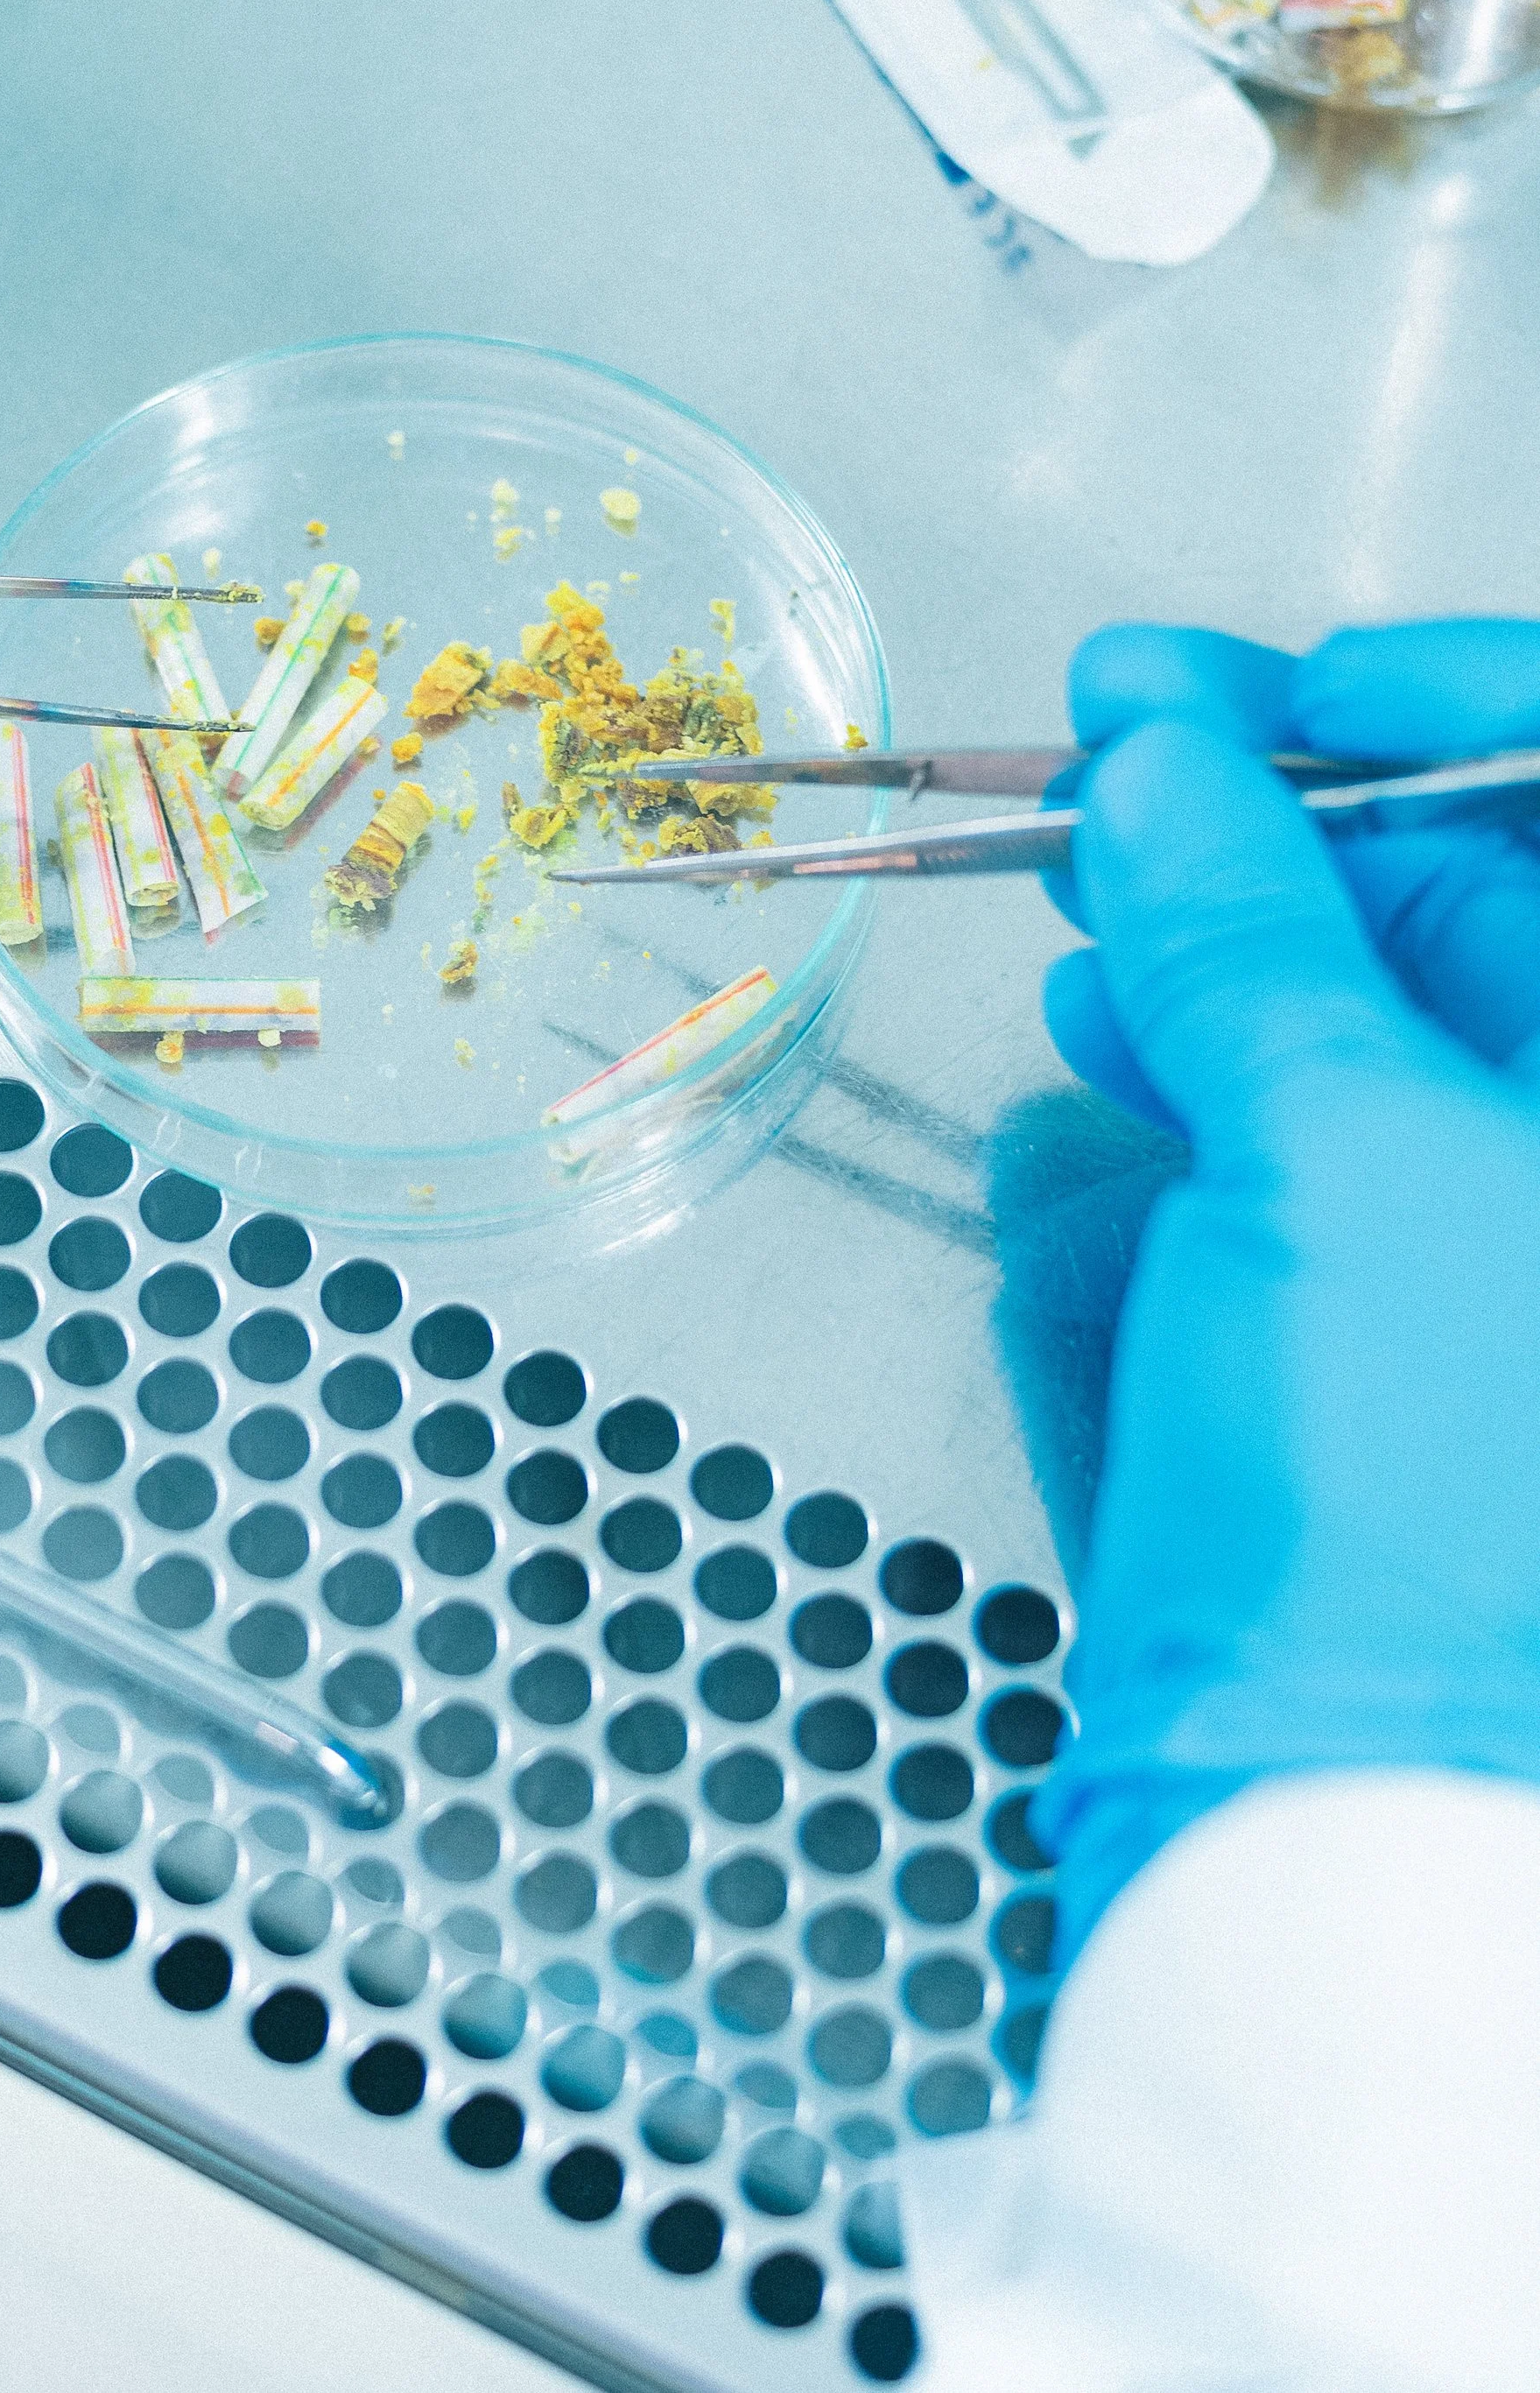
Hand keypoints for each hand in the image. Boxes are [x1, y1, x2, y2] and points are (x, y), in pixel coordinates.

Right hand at [1034, 619, 1539, 1963]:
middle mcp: (1538, 1196)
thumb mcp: (1339, 1156)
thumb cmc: (1431, 1518)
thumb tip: (1168, 769)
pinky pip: (1254, 1252)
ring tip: (1070, 972)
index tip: (1253, 688)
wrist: (1347, 1876)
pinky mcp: (1350, 1418)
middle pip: (1444, 944)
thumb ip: (1247, 931)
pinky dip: (1167, 1200)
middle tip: (1095, 776)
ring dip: (1191, 1018)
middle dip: (1263, 857)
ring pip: (1328, 1094)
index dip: (1431, 710)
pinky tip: (1079, 1180)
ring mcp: (1456, 1318)